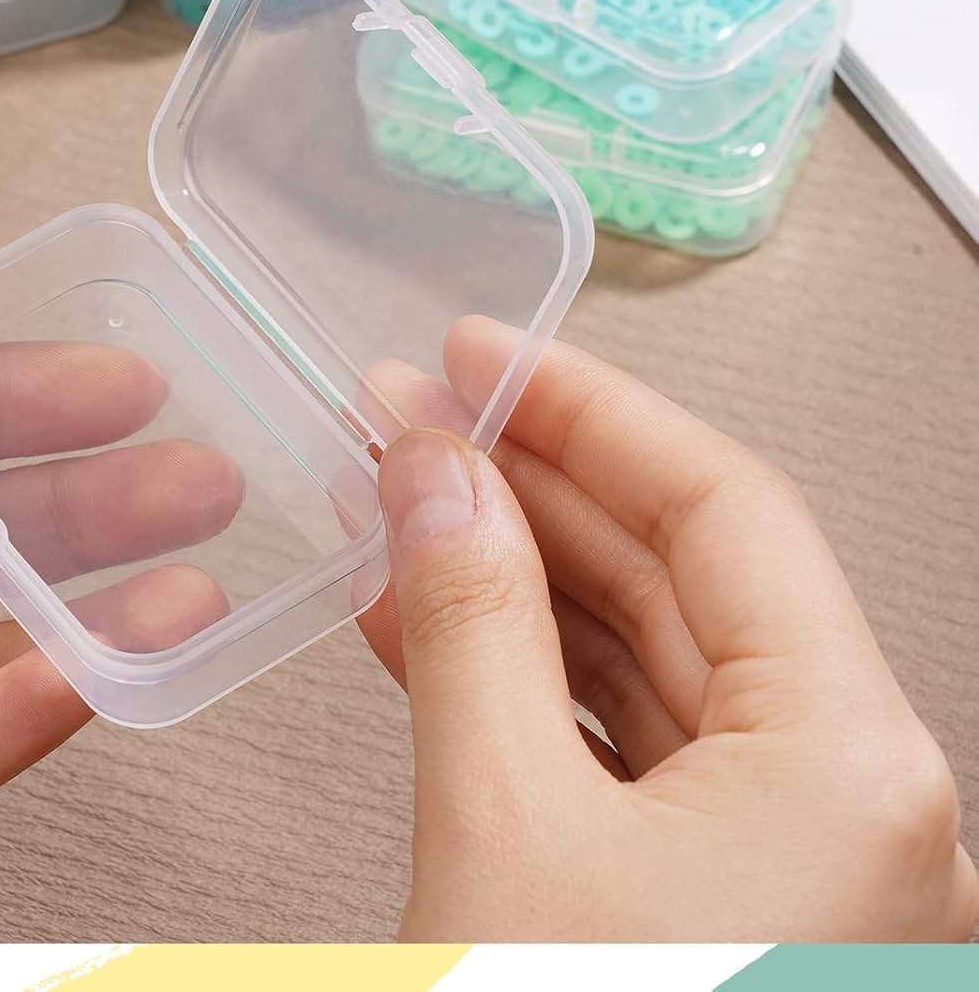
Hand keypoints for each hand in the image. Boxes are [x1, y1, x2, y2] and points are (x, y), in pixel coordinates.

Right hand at [358, 318, 977, 941]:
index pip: (721, 510)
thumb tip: (439, 482)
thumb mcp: (500, 822)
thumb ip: (470, 623)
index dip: (588, 410)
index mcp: (849, 773)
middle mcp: (853, 812)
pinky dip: (522, 682)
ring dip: (513, 580)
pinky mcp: (724, 905)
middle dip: (531, 487)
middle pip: (684, 577)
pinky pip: (625, 747)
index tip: (486, 357)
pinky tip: (432, 625)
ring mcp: (794, 864)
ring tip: (409, 508)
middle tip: (427, 422)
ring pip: (647, 660)